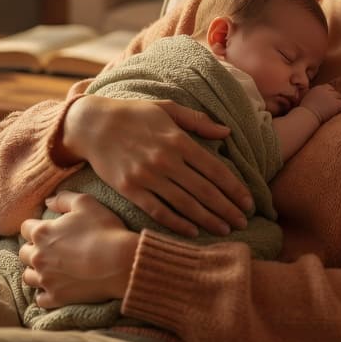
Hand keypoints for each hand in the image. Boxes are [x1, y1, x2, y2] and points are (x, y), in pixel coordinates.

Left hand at [19, 191, 138, 307]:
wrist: (120, 263)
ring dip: (36, 272)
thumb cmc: (104, 230)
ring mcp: (46, 279)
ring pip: (28, 276)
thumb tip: (48, 201)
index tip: (49, 230)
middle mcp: (38, 257)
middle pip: (24, 253)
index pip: (25, 228)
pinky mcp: (56, 297)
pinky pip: (40, 299)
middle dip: (34, 249)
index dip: (36, 227)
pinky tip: (56, 287)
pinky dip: (45, 294)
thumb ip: (63, 199)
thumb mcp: (85, 203)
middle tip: (51, 250)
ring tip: (51, 269)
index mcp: (42, 233)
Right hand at [62, 96, 252, 236]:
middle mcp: (165, 160)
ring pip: (185, 204)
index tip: (249, 202)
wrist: (91, 125)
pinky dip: (177, 223)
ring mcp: (147, 177)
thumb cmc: (132, 114)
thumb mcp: (167, 109)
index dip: (235, 188)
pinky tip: (193, 232)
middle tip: (243, 222)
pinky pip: (158, 211)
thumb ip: (198, 121)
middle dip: (227, 208)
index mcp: (178, 140)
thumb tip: (226, 133)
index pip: (215, 169)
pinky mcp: (130, 190)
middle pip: (204, 191)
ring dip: (209, 219)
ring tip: (225, 229)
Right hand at [299, 84, 340, 123]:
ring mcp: (331, 96)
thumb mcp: (307, 98)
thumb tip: (319, 98)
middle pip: (335, 92)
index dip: (329, 93)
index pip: (328, 87)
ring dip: (337, 103)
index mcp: (317, 88)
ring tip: (332, 110)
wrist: (307, 115)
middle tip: (330, 107)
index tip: (327, 100)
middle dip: (334, 98)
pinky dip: (340, 108)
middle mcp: (325, 90)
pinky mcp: (336, 103)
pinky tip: (335, 113)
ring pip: (340, 97)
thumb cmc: (304, 111)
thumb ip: (314, 95)